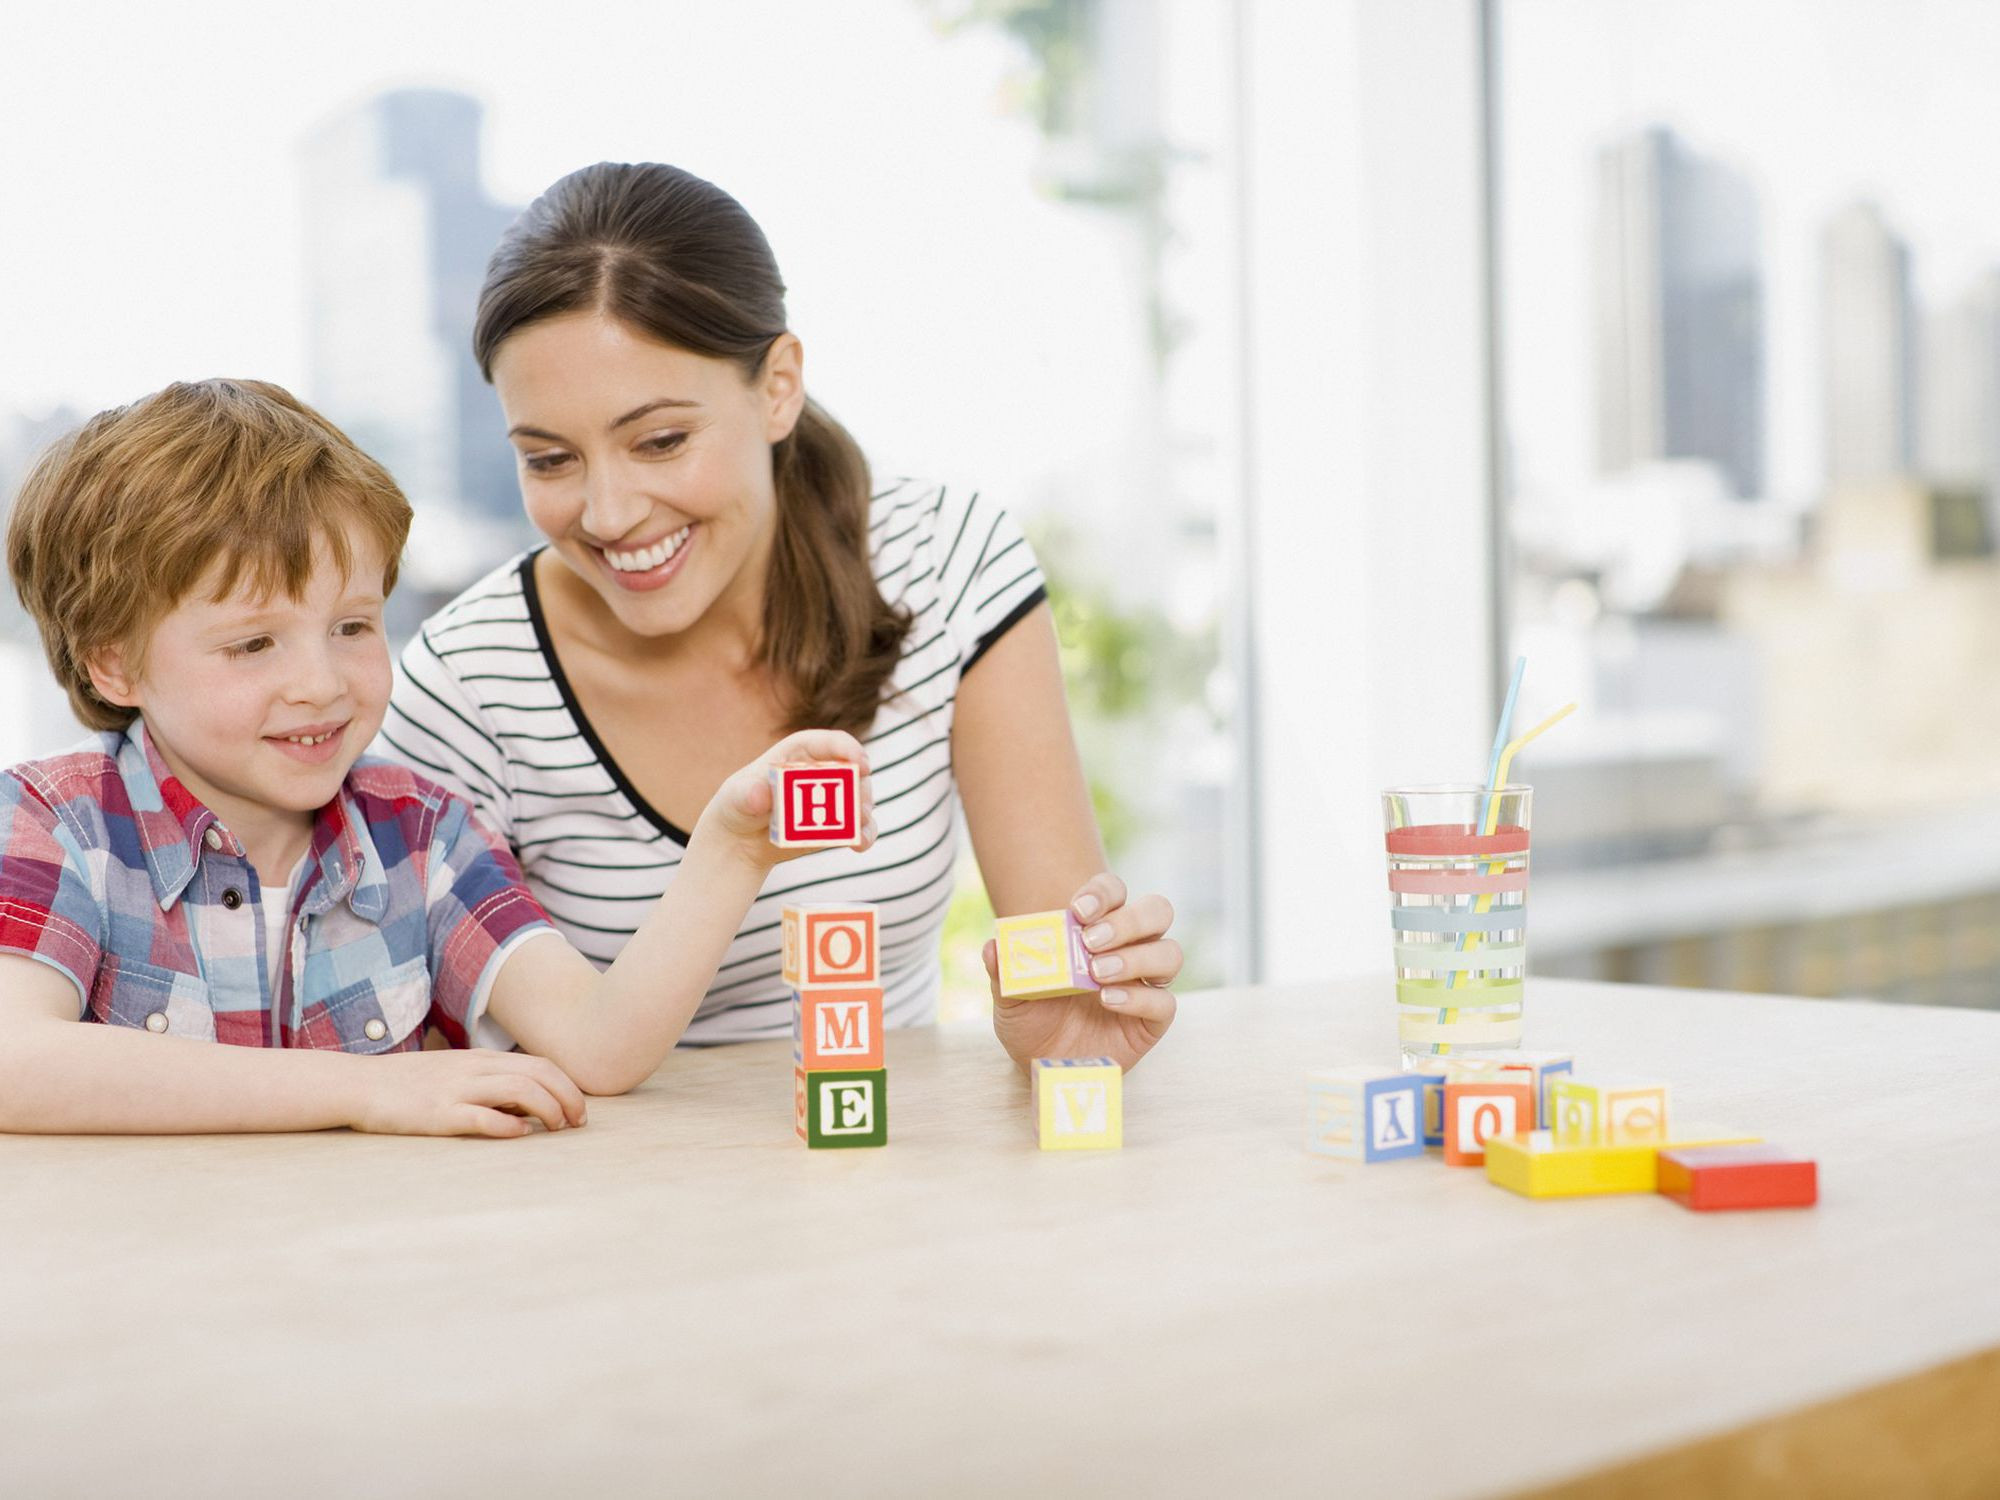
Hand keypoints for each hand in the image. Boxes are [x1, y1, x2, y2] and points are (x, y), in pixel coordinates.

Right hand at [352, 1049, 590, 1137]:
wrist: (360, 1085)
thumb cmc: (410, 1084)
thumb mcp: (456, 1073)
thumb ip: (490, 1083)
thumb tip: (528, 1105)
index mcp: (482, 1059)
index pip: (541, 1064)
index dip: (568, 1086)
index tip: (578, 1109)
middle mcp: (475, 1069)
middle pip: (540, 1074)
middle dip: (568, 1098)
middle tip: (578, 1123)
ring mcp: (457, 1090)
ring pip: (520, 1090)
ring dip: (548, 1110)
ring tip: (556, 1129)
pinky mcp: (439, 1114)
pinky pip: (482, 1116)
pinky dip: (508, 1125)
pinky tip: (521, 1134)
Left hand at [696, 729, 877, 866]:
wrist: (743, 838)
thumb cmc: (739, 805)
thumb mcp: (737, 796)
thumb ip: (748, 793)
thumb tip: (761, 795)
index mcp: (800, 752)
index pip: (828, 743)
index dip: (847, 748)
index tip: (860, 762)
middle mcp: (823, 770)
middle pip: (851, 771)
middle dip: (860, 787)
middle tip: (859, 808)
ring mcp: (834, 797)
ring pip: (860, 798)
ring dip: (863, 812)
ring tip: (858, 829)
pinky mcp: (839, 823)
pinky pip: (860, 826)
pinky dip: (864, 834)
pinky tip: (860, 844)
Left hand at [985, 872, 1180, 1073]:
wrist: (1039, 1063)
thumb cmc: (1030, 1017)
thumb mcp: (1009, 994)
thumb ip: (1005, 969)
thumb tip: (994, 946)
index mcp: (1098, 928)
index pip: (1115, 892)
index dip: (1103, 893)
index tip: (1077, 909)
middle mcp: (1129, 948)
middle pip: (1157, 912)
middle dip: (1128, 920)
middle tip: (1090, 940)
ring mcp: (1145, 983)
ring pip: (1170, 953)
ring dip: (1136, 958)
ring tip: (1097, 973)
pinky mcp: (1152, 1020)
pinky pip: (1165, 1003)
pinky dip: (1138, 998)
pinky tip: (1107, 1001)